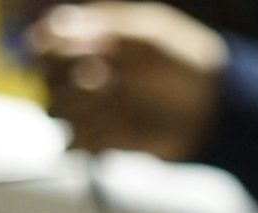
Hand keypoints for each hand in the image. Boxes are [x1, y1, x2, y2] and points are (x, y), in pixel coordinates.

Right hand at [28, 3, 227, 159]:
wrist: (211, 110)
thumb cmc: (184, 62)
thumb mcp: (150, 34)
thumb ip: (106, 28)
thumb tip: (57, 24)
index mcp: (90, 40)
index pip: (46, 44)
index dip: (52, 49)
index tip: (81, 51)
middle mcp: (82, 73)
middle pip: (46, 78)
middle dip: (71, 77)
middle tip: (105, 77)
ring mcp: (90, 109)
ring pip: (56, 110)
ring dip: (81, 106)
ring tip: (113, 99)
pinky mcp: (100, 140)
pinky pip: (73, 143)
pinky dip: (89, 135)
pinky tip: (115, 127)